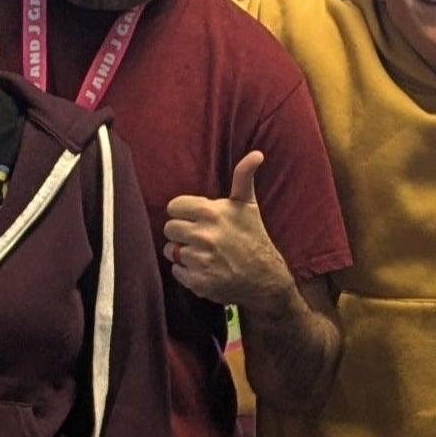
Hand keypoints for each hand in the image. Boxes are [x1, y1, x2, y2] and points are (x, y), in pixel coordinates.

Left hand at [161, 150, 291, 306]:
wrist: (266, 278)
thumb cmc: (254, 237)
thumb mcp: (248, 204)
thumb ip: (243, 176)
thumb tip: (256, 154)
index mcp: (210, 213)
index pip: (173, 207)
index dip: (184, 213)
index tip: (198, 219)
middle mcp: (203, 235)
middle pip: (169, 229)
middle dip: (182, 233)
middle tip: (201, 237)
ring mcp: (200, 260)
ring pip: (170, 251)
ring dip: (183, 253)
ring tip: (204, 254)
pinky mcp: (198, 282)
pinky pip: (176, 271)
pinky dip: (187, 272)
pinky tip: (205, 269)